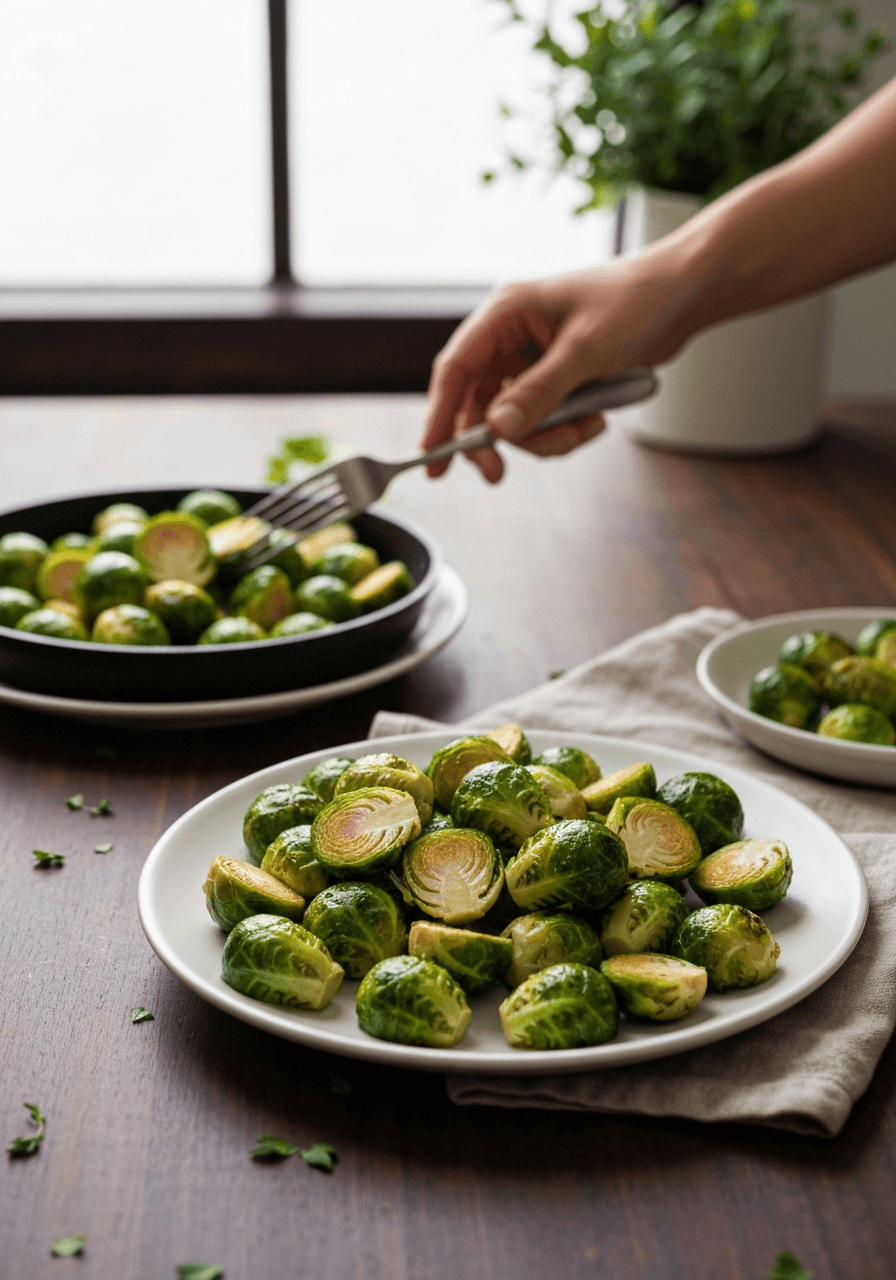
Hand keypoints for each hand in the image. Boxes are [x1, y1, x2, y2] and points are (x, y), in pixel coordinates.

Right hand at [419, 250, 693, 481]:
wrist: (682, 297)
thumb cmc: (635, 303)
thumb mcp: (585, 351)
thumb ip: (540, 393)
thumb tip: (498, 430)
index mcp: (505, 313)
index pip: (455, 369)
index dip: (439, 416)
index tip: (431, 457)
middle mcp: (511, 336)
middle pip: (477, 403)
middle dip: (494, 440)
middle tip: (498, 475)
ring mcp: (532, 360)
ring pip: (512, 419)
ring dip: (543, 437)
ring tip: (583, 429)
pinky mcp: (556, 379)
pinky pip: (542, 420)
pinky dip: (564, 431)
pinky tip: (595, 419)